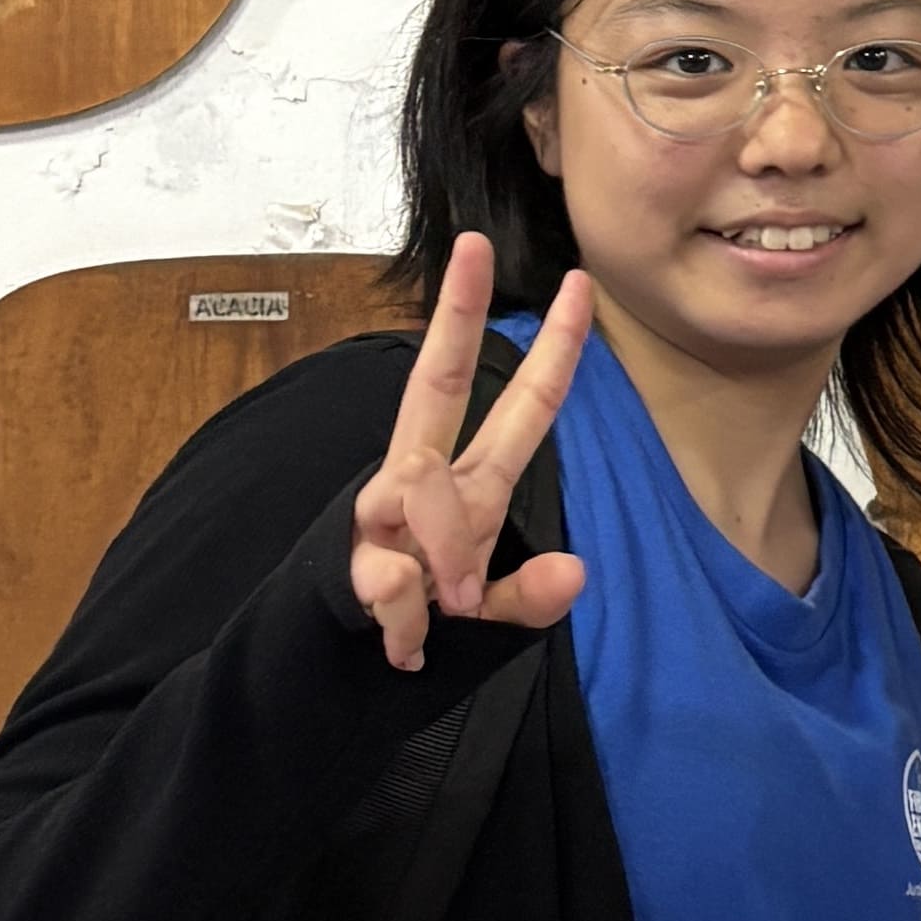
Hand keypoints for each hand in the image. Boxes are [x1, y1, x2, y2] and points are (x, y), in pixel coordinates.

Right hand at [349, 237, 592, 672]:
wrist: (340, 675)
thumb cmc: (422, 623)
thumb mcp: (489, 618)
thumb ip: (530, 597)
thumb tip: (573, 571)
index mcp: (472, 486)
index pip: (519, 406)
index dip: (554, 350)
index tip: (580, 284)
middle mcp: (422, 482)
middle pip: (436, 382)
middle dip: (456, 315)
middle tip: (474, 245)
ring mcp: (380, 513)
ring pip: (417, 484)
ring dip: (445, 551)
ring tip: (450, 604)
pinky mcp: (346, 555)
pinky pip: (390, 574)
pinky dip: (408, 619)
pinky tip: (407, 641)